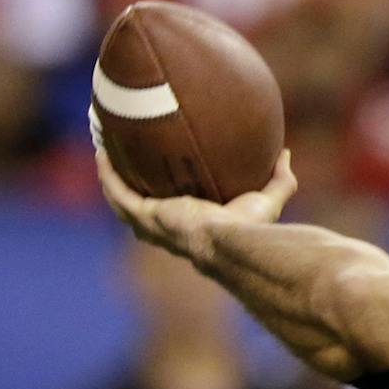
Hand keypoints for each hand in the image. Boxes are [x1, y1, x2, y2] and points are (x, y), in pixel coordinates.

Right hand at [95, 141, 297, 263]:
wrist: (231, 242)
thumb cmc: (251, 230)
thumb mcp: (267, 200)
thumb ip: (280, 180)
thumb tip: (285, 153)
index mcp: (191, 226)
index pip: (173, 212)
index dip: (164, 196)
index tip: (161, 174)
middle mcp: (166, 228)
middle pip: (139, 205)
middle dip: (128, 183)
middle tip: (122, 156)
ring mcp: (152, 224)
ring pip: (121, 198)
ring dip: (110, 173)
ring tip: (104, 146)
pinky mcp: (144, 216)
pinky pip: (118, 191)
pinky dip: (108, 172)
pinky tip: (102, 150)